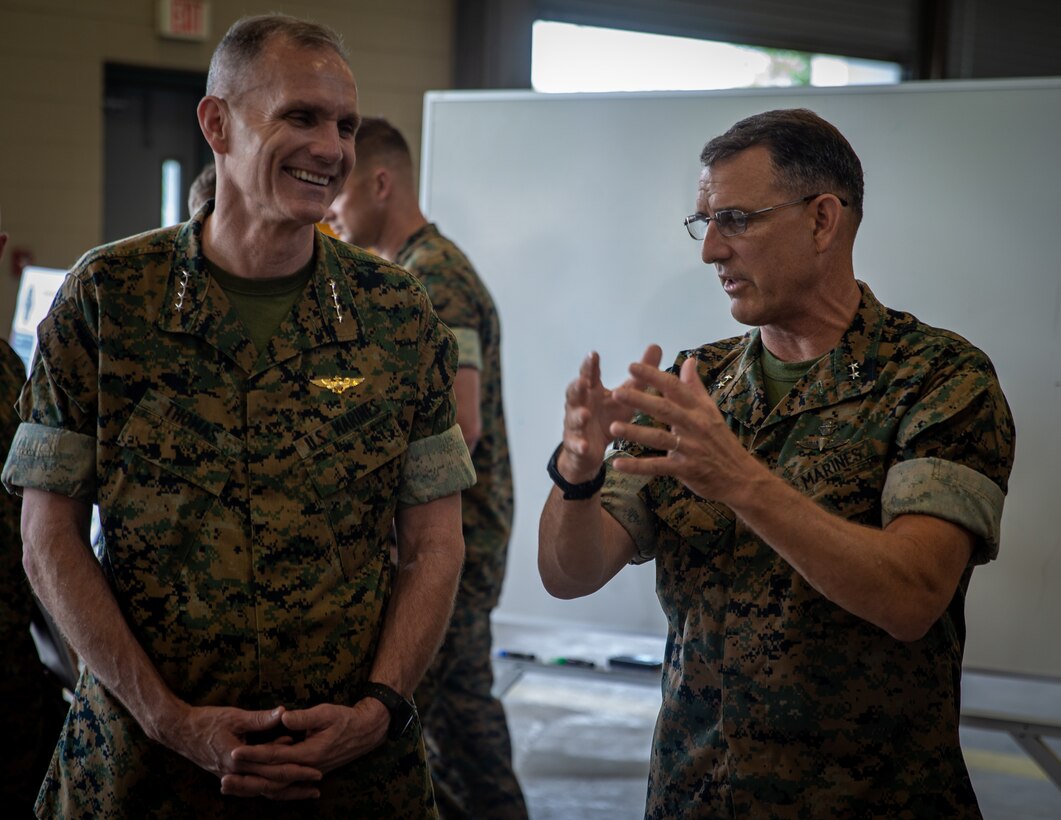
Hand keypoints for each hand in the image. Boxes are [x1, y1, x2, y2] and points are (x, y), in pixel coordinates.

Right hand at [158, 702, 323, 798]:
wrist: (177, 731)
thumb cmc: (205, 721)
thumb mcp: (235, 716)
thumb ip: (260, 719)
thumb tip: (284, 712)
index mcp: (239, 760)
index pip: (274, 768)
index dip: (296, 770)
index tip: (316, 771)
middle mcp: (235, 774)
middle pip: (271, 785)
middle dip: (295, 786)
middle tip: (317, 788)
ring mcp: (230, 777)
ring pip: (262, 790)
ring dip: (284, 792)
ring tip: (305, 792)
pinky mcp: (227, 775)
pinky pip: (252, 786)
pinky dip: (268, 788)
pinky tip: (280, 787)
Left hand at [223, 699, 389, 798]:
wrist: (366, 732)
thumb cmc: (346, 719)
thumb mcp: (326, 712)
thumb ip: (304, 717)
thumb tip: (283, 716)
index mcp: (309, 753)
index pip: (275, 757)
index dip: (254, 755)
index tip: (234, 752)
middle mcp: (307, 768)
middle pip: (271, 780)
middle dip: (246, 780)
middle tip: (223, 779)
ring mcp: (308, 773)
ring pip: (276, 787)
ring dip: (252, 788)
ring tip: (230, 786)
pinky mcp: (307, 773)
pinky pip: (283, 786)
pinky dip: (266, 788)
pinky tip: (252, 787)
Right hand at [560, 345, 662, 481]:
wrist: (589, 449)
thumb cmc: (607, 417)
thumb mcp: (626, 396)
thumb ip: (640, 374)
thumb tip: (656, 346)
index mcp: (591, 391)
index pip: (589, 375)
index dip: (590, 365)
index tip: (594, 354)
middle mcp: (579, 405)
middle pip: (574, 393)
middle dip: (577, 387)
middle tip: (583, 381)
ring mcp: (575, 425)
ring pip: (573, 418)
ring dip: (578, 416)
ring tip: (585, 414)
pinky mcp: (576, 445)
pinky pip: (576, 445)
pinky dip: (579, 445)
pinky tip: (584, 446)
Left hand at [610, 356, 766, 503]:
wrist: (741, 477)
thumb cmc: (721, 441)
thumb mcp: (711, 411)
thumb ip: (695, 387)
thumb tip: (689, 360)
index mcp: (698, 409)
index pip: (674, 388)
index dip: (653, 376)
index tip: (631, 366)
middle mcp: (695, 425)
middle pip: (665, 409)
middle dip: (640, 400)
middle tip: (616, 392)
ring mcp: (691, 448)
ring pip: (660, 438)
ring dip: (636, 433)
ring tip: (613, 428)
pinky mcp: (687, 469)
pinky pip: (659, 467)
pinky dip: (638, 466)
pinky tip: (617, 464)